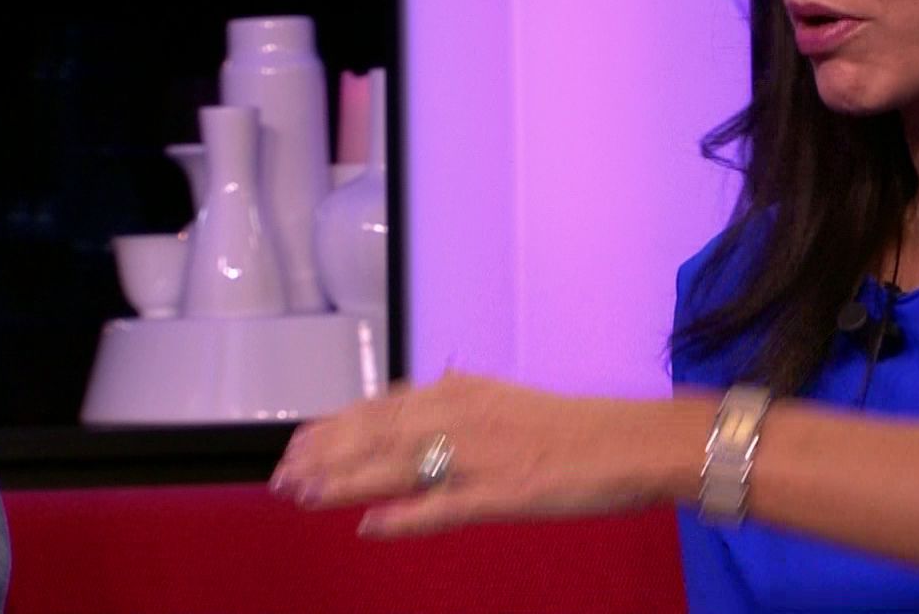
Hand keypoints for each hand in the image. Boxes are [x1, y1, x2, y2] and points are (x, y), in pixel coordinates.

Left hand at [268, 371, 665, 537]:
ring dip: (346, 481)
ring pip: (399, 465)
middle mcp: (466, 416)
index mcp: (466, 392)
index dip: (335, 427)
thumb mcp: (506, 402)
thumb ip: (457, 404)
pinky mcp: (505, 492)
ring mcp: (483, 455)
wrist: (637, 442)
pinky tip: (372, 527)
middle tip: (282, 476)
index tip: (296, 443)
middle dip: (325, 455)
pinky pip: (446, 507)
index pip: (383, 407)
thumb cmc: (578, 429)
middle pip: (379, 434)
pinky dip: (406, 516)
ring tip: (303, 495)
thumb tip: (412, 399)